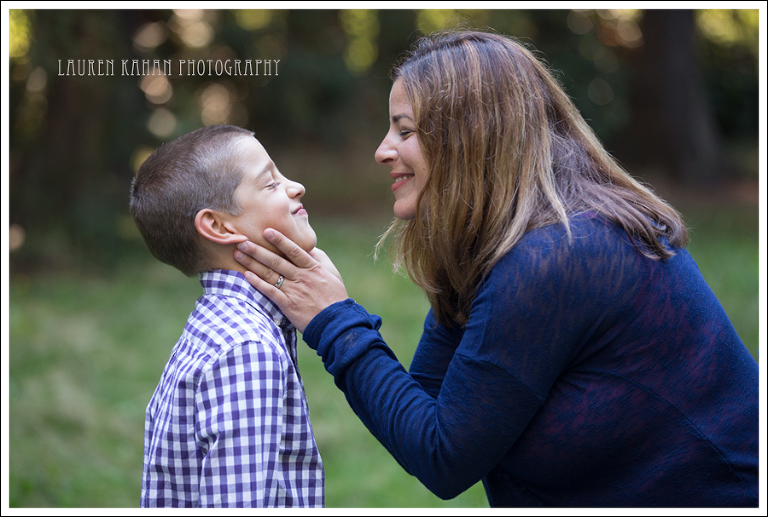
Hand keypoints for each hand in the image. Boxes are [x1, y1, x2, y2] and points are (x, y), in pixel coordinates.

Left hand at [234, 229, 348, 332]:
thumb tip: (306, 245)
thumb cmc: (335, 296)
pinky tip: (246, 275)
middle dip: (258, 250)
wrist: (336, 322)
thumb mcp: (332, 273)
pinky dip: (258, 283)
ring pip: (270, 274)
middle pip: (276, 261)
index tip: (266, 231)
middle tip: (242, 240)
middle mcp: (302, 277)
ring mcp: (294, 291)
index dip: (280, 240)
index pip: (294, 251)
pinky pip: (270, 292)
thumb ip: (318, 258)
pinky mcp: (288, 305)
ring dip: (253, 263)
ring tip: (239, 254)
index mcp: (313, 268)